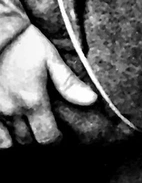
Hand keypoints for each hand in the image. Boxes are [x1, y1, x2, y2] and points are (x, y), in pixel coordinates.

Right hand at [0, 24, 96, 148]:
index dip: (56, 140)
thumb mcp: (50, 57)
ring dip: (19, 137)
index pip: (47, 138)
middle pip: (27, 141)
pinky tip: (8, 125)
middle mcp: (11, 110)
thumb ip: (68, 83)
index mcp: (32, 100)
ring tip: (27, 126)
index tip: (60, 134)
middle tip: (45, 127)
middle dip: (38, 138)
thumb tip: (92, 100)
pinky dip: (1, 135)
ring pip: (8, 141)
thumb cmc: (23, 41)